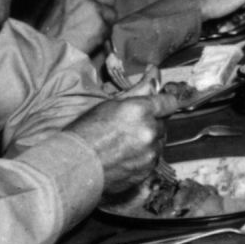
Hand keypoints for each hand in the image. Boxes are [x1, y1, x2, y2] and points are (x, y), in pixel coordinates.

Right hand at [38, 0, 116, 54]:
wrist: (50, 49)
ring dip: (104, 21)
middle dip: (103, 7)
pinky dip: (103, 33)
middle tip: (88, 18)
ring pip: (112, 12)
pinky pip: (110, 27)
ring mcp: (94, 8)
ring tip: (87, 28)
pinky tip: (89, 36)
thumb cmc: (51, 28)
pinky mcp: (101, 23)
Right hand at [65, 71, 179, 195]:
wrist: (75, 165)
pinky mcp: (147, 170)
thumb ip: (138, 91)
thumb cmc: (86, 132)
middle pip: (162, 123)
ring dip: (149, 141)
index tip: (163, 104)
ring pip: (159, 142)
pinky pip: (153, 160)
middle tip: (129, 127)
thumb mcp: (110, 104)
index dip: (166, 102)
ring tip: (124, 144)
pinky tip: (125, 156)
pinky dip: (144, 157)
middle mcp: (149, 131)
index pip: (169, 102)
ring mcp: (149, 153)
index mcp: (140, 110)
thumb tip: (154, 73)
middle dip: (151, 123)